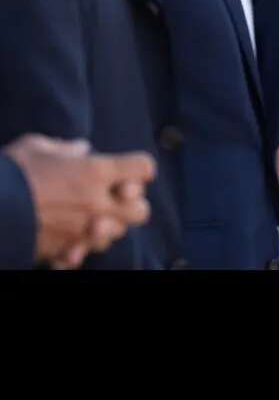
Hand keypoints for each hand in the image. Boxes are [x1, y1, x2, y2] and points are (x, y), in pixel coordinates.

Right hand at [5, 136, 154, 268]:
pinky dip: (82, 246)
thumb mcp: (37, 147)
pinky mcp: (64, 249)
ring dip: (108, 226)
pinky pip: (87, 252)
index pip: (144, 168)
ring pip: (116, 235)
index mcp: (95, 171)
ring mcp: (82, 229)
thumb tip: (82, 149)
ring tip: (89, 217)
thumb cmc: (12, 171)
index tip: (124, 169)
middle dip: (131, 205)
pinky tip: (70, 236)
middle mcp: (96, 203)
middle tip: (112, 198)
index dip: (137, 168)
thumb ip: (66, 149)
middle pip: (141, 211)